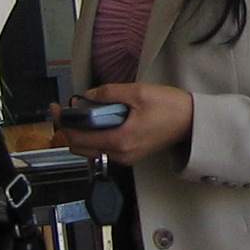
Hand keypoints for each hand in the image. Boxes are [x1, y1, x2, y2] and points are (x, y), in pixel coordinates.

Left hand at [60, 82, 194, 166]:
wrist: (193, 122)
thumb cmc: (170, 107)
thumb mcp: (138, 92)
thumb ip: (108, 93)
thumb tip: (86, 96)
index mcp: (119, 140)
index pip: (78, 137)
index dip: (63, 122)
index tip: (57, 108)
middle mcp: (119, 154)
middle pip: (80, 147)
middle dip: (70, 128)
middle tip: (68, 108)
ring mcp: (125, 157)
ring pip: (91, 148)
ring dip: (83, 131)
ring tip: (86, 111)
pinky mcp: (130, 154)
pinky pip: (104, 147)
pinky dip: (96, 134)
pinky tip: (101, 119)